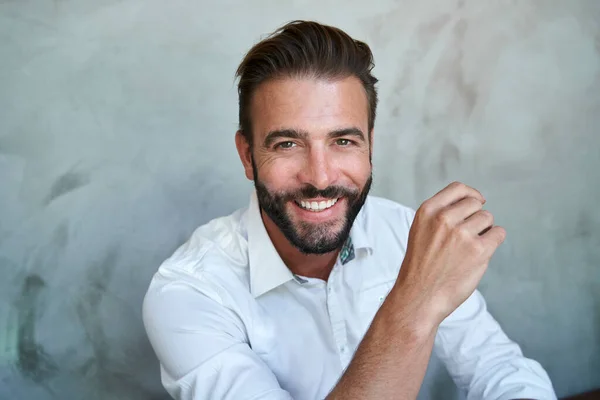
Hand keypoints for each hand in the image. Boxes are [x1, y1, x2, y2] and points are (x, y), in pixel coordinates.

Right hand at [394, 181, 505, 328]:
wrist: (419, 297)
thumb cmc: (421, 267)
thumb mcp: (420, 231)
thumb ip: (440, 214)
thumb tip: (472, 202)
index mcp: (428, 211)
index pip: (458, 189)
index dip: (471, 194)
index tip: (477, 202)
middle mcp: (444, 219)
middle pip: (475, 204)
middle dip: (476, 217)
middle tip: (467, 236)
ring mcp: (462, 234)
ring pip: (487, 218)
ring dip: (484, 231)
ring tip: (469, 248)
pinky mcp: (478, 250)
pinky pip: (498, 234)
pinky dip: (494, 241)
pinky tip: (480, 253)